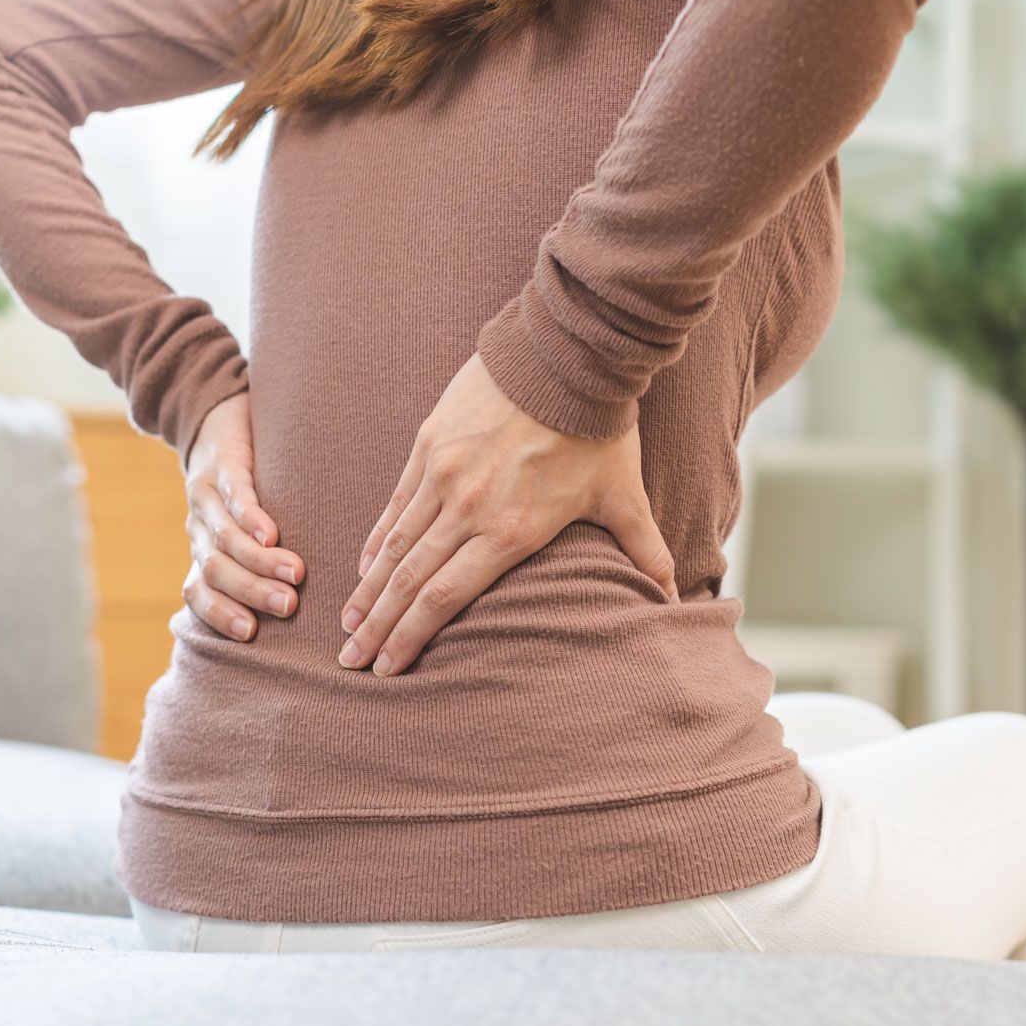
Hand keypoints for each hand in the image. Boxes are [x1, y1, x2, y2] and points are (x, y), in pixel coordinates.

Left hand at [181, 393, 302, 640]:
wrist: (215, 418)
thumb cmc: (243, 489)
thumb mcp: (240, 531)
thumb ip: (254, 566)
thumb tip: (296, 615)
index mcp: (201, 552)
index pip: (198, 594)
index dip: (219, 615)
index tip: (252, 635)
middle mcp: (197, 529)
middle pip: (215, 571)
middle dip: (250, 592)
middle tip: (287, 607)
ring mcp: (205, 497)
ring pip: (225, 539)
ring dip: (259, 561)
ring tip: (295, 575)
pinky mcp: (220, 466)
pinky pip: (233, 497)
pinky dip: (251, 518)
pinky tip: (273, 534)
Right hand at [340, 354, 677, 675]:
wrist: (567, 355)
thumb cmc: (599, 429)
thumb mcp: (624, 497)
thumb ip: (644, 552)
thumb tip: (677, 599)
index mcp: (511, 532)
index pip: (445, 599)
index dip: (412, 639)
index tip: (388, 670)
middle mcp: (468, 508)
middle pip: (410, 582)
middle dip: (378, 628)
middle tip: (350, 663)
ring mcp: (444, 474)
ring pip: (395, 546)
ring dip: (368, 590)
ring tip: (348, 624)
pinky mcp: (431, 443)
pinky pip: (396, 503)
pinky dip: (378, 539)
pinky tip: (365, 567)